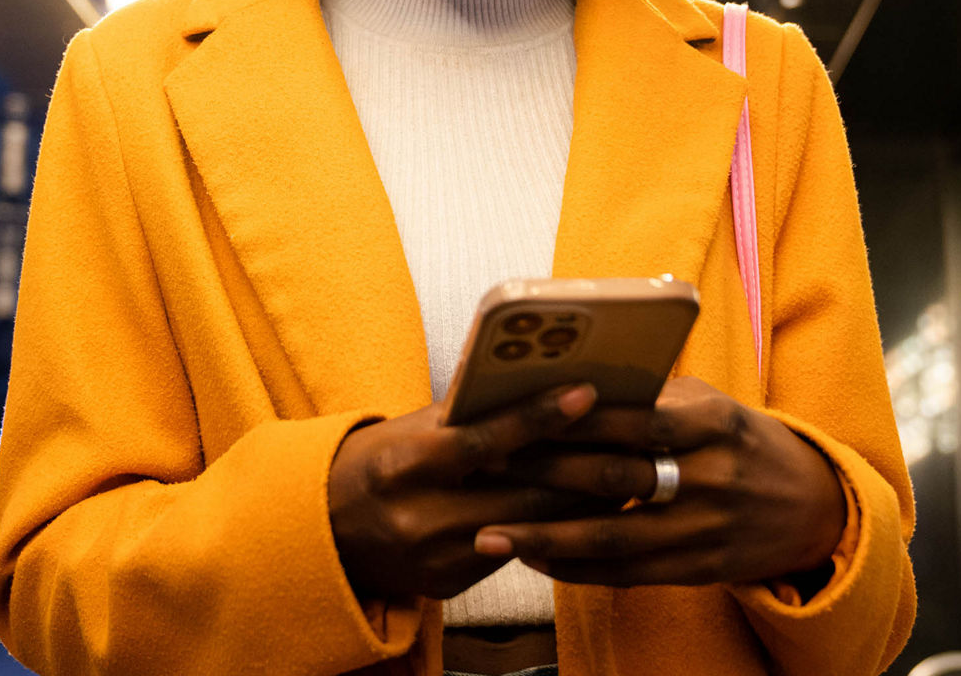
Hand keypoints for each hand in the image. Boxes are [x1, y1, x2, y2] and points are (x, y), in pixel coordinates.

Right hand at [328, 382, 605, 601]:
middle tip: (636, 433)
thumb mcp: (409, 428)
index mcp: (406, 463)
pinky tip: (588, 507)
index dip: (539, 417)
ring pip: (531, 524)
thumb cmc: (377, 461)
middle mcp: (421, 514)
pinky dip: (554, 525)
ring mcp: (437, 556)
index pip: (484, 440)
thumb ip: (465, 413)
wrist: (324, 531)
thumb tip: (530, 378)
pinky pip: (517, 552)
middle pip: (523, 490)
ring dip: (583, 498)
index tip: (587, 393)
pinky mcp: (451, 583)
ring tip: (628, 467)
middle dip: (585, 463)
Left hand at [476, 377, 846, 588]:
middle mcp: (710, 476)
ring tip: (490, 535)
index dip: (571, 420)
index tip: (514, 416)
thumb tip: (572, 379)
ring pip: (613, 538)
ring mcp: (705, 528)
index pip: (631, 419)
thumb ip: (650, 396)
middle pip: (614, 479)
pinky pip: (628, 573)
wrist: (814, 507)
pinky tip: (535, 561)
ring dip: (546, 540)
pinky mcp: (699, 568)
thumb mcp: (709, 405)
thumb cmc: (740, 440)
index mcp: (711, 422)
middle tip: (482, 470)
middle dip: (543, 475)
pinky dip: (577, 570)